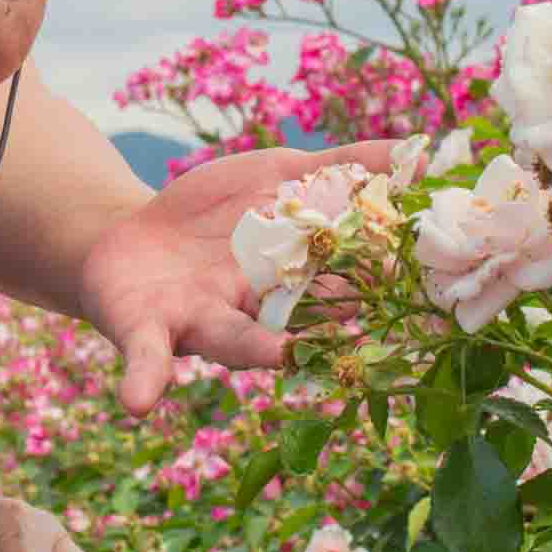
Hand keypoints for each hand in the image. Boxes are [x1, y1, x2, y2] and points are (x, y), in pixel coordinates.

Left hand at [77, 138, 394, 415]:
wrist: (133, 239)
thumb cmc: (219, 213)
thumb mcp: (279, 174)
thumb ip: (342, 166)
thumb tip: (419, 151)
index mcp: (296, 279)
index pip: (346, 283)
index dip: (376, 285)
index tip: (418, 286)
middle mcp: (258, 313)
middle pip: (301, 324)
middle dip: (327, 329)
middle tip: (361, 333)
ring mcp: (204, 324)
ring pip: (235, 344)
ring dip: (256, 352)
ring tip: (280, 355)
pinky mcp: (150, 334)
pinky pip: (148, 362)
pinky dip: (145, 382)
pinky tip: (139, 400)